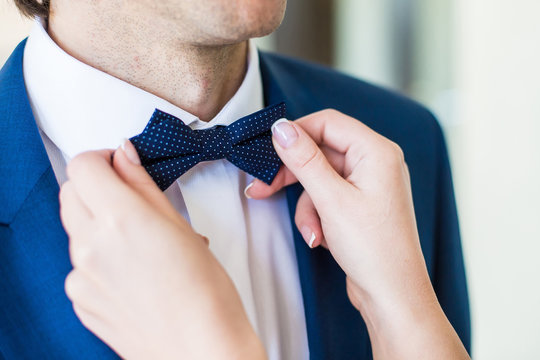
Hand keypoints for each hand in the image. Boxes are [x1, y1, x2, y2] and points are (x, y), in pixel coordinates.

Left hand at [60, 141, 264, 359]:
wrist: (200, 349)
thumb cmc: (204, 292)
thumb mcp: (180, 226)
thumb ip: (143, 185)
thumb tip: (124, 156)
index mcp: (120, 219)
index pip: (82, 166)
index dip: (101, 160)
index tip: (119, 167)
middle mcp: (90, 246)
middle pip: (70, 193)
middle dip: (94, 186)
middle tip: (128, 199)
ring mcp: (80, 277)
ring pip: (75, 229)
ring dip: (97, 223)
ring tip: (139, 243)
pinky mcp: (80, 300)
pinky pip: (79, 265)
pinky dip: (98, 258)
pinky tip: (132, 273)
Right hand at [246, 110, 468, 358]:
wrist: (392, 295)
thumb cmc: (374, 249)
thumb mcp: (331, 200)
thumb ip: (304, 160)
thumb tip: (282, 128)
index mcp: (377, 152)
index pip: (328, 122)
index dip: (296, 132)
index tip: (268, 148)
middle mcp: (375, 163)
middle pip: (320, 152)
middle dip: (293, 175)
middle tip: (261, 186)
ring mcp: (368, 184)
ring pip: (319, 179)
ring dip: (307, 206)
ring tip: (311, 232)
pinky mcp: (360, 204)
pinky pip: (327, 197)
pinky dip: (317, 216)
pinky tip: (319, 238)